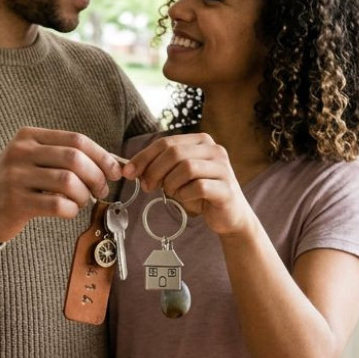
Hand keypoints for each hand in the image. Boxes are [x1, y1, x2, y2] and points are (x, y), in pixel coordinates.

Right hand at [0, 128, 123, 243]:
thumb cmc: (16, 184)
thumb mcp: (33, 160)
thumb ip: (66, 158)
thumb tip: (113, 164)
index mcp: (29, 136)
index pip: (76, 140)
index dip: (102, 155)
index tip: (115, 171)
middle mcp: (20, 152)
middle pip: (74, 158)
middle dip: (97, 176)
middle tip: (101, 190)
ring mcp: (16, 176)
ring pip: (68, 181)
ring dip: (84, 195)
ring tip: (81, 201)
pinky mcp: (16, 202)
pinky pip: (57, 205)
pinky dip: (71, 210)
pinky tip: (68, 211)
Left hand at [122, 133, 253, 235]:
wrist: (230, 216)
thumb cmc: (200, 194)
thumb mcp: (178, 176)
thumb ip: (160, 167)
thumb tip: (130, 168)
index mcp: (201, 141)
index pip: (166, 142)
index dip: (144, 156)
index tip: (128, 172)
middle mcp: (214, 150)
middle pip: (174, 152)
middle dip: (154, 170)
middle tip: (147, 186)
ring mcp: (223, 168)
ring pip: (186, 167)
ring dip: (171, 183)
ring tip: (172, 193)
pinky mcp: (226, 188)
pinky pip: (198, 187)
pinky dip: (185, 195)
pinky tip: (186, 201)